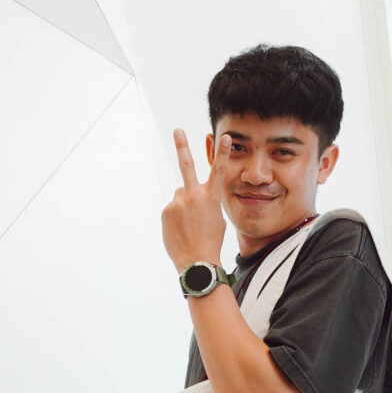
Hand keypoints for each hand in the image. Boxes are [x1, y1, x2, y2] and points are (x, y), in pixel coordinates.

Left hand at [161, 128, 226, 271]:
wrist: (197, 261)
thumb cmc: (211, 241)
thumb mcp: (216, 218)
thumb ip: (203, 202)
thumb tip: (186, 196)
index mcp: (211, 198)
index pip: (218, 170)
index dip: (222, 153)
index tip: (225, 136)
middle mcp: (194, 197)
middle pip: (186, 166)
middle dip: (182, 146)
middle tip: (177, 130)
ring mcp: (178, 203)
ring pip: (180, 196)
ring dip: (183, 207)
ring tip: (189, 226)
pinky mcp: (167, 211)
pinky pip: (172, 208)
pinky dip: (175, 217)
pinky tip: (181, 230)